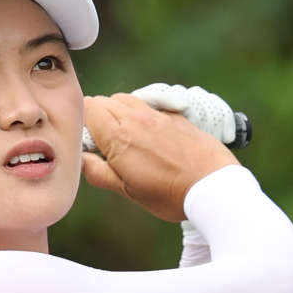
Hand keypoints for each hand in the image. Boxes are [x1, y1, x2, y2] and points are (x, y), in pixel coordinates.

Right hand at [80, 88, 239, 222]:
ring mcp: (155, 114)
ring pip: (124, 99)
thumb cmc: (169, 192)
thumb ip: (99, 173)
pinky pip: (147, 104)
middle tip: (103, 144)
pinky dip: (139, 113)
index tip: (87, 142)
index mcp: (118, 136)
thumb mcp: (128, 191)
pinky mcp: (173, 115)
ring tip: (125, 138)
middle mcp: (135, 118)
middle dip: (96, 117)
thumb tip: (81, 160)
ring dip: (117, 112)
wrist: (211, 184)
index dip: (81, 122)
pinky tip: (147, 135)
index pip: (87, 107)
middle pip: (103, 101)